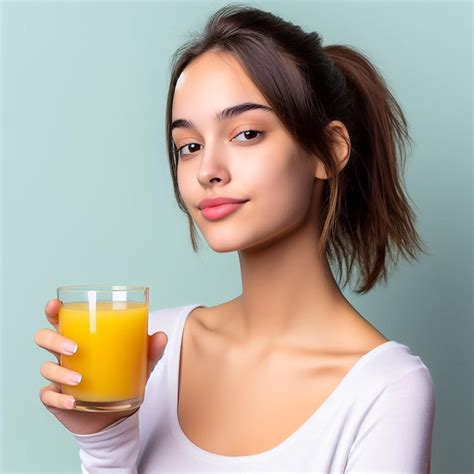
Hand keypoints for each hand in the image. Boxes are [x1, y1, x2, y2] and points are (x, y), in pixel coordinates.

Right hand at [34, 299, 167, 434]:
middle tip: (75, 348)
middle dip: (54, 339)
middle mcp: (65, 355)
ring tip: (80, 379)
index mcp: (81, 338)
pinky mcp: (57, 400)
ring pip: (46, 367)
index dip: (53, 310)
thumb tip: (161, 336)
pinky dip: (59, 398)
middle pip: (44, 338)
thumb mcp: (141, 364)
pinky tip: (72, 401)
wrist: (116, 416)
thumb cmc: (124, 379)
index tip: (55, 304)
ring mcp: (58, 377)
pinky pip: (49, 396)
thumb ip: (151, 350)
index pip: (61, 319)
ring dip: (61, 372)